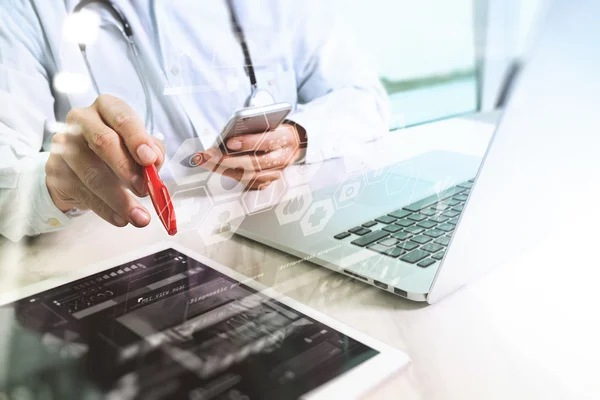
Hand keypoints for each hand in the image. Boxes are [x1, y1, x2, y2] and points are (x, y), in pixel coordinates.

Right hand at [45, 95, 164, 227]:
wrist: (79, 163)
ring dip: (119, 199)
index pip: (122, 118)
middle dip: (127, 169)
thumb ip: (151, 150)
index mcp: (107, 108)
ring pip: (92, 173)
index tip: (150, 160)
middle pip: (103, 142)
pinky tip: (120, 219)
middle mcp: (82, 120)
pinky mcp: (56, 170)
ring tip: (139, 217)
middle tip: (145, 190)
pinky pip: (83, 193)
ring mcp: (64, 144)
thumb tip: (154, 163)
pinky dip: (105, 209)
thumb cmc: (116, 149)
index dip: (137, 138)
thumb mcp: (137, 145)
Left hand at [195, 123, 304, 189]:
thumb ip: (254, 126)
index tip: (229, 142)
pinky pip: (247, 182)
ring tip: (205, 161)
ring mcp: (277, 172)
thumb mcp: (269, 122)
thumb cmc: (276, 129)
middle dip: (228, 160)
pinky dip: (230, 174)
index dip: (247, 143)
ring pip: (248, 176)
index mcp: (285, 138)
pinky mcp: (269, 181)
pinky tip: (215, 167)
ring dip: (224, 169)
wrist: (293, 144)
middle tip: (208, 155)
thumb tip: (230, 134)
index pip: (266, 142)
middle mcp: (283, 158)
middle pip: (254, 164)